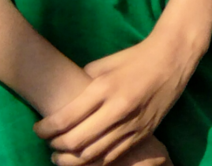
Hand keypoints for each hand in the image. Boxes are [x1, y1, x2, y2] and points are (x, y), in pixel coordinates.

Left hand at [36, 29, 203, 165]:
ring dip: (72, 160)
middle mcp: (117, 110)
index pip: (65, 119)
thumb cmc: (135, 57)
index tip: (37, 130)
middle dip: (55, 147)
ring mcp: (132, 124)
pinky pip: (113, 156)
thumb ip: (84, 84)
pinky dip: (94, 161)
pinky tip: (86, 157)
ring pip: (93, 155)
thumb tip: (68, 100)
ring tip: (61, 157)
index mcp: (104, 89)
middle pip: (76, 142)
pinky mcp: (144, 133)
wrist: (173, 58)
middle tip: (48, 144)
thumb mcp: (104, 64)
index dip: (45, 129)